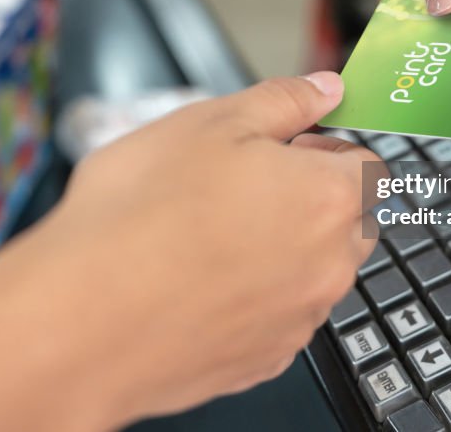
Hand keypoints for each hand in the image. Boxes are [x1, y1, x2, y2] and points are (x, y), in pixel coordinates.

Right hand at [36, 72, 379, 426]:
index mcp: (328, 199)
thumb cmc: (141, 215)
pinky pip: (274, 319)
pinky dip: (249, 300)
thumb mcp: (211, 122)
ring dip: (277, 252)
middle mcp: (328, 266)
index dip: (323, 150)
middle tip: (237, 189)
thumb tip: (325, 88)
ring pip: (309, 273)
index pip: (366, 165)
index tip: (283, 150)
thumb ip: (283, 101)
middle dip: (306, 202)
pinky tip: (196, 282)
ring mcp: (297, 321)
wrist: (83, 317)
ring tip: (204, 237)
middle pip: (345, 223)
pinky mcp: (262, 360)